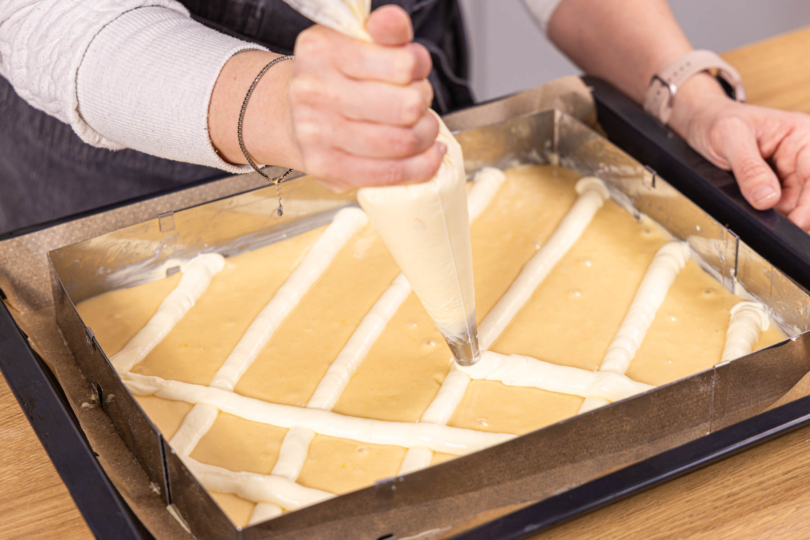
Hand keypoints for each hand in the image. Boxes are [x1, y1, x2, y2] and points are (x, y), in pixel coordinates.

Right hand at [288, 5, 444, 190]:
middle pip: (407, 106)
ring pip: (403, 142)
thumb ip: (385, 31)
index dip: (420, 65)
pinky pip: (392, 174)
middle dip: (423, 102)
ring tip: (421, 126)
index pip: (403, 64)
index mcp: (321, 51)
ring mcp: (319, 136)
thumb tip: (393, 22)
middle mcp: (314, 93)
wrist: (291, 117)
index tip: (415, 69)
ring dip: (425, 134)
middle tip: (416, 100)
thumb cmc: (333, 78)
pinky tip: (427, 153)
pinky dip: (422, 166)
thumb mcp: (355, 42)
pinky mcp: (330, 171)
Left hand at [670, 74, 809, 228]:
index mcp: (801, 136)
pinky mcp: (774, 188)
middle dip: (797, 212)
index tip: (799, 221)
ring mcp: (788, 174)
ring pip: (795, 205)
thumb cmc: (717, 122)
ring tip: (758, 216)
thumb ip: (749, 168)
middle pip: (808, 193)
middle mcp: (801, 156)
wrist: (701, 125)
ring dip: (780, 215)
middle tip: (775, 227)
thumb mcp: (729, 138)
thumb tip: (767, 199)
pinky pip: (778, 208)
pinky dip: (769, 215)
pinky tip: (756, 215)